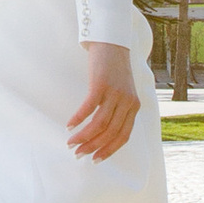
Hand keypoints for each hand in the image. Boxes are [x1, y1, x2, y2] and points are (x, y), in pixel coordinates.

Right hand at [68, 41, 141, 162]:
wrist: (112, 43)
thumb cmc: (113, 70)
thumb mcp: (122, 91)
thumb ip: (118, 109)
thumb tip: (102, 132)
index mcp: (134, 107)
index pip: (123, 136)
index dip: (109, 150)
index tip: (95, 159)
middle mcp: (128, 102)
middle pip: (110, 133)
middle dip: (93, 146)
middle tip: (78, 154)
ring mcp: (115, 93)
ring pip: (99, 124)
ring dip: (83, 136)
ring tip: (71, 143)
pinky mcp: (101, 84)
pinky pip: (89, 108)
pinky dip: (78, 119)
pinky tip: (69, 126)